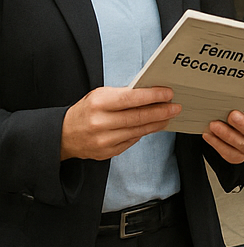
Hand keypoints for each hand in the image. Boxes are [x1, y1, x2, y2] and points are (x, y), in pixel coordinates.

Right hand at [60, 87, 180, 160]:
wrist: (64, 135)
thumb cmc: (87, 110)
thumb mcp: (100, 95)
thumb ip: (123, 94)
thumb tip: (152, 93)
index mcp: (98, 103)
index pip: (131, 98)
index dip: (153, 96)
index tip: (169, 93)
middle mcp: (100, 123)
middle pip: (138, 117)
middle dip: (161, 111)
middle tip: (176, 107)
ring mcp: (103, 140)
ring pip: (138, 131)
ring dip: (157, 123)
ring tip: (169, 116)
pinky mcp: (106, 152)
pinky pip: (131, 141)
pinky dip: (144, 133)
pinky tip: (153, 126)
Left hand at [203, 101, 243, 164]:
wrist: (237, 129)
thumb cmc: (243, 114)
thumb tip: (237, 89)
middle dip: (243, 124)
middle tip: (232, 115)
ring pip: (241, 144)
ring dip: (226, 134)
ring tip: (215, 125)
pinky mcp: (239, 156)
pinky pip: (229, 153)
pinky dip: (217, 144)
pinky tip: (210, 135)